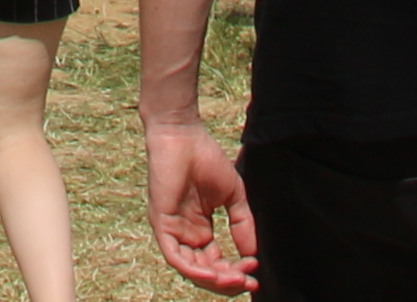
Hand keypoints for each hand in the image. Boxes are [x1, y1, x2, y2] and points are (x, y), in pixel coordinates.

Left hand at [144, 125, 257, 290]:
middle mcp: (185, 235)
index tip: (255, 274)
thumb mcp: (233, 196)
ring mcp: (172, 231)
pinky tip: (214, 273)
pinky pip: (175, 257)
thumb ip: (242, 224)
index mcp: (199, 230)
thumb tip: (253, 255)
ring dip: (214, 280)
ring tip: (236, 280)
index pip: (216, 264)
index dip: (235, 273)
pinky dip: (194, 270)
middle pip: (204, 272)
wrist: (183, 134)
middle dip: (227, 282)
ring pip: (190, 270)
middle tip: (248, 282)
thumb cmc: (206, 158)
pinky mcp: (161, 224)